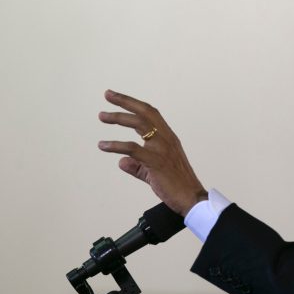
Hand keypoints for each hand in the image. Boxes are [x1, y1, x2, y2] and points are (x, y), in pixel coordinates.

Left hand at [98, 90, 206, 215]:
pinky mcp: (155, 162)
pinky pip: (132, 149)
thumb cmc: (176, 186)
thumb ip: (137, 166)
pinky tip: (103, 145)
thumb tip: (121, 161)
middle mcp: (167, 139)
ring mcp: (162, 149)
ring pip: (139, 124)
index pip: (151, 114)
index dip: (134, 104)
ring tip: (102, 116)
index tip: (117, 97)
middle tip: (108, 95)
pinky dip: (115, 145)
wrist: (191, 199)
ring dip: (119, 118)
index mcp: (169, 138)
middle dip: (126, 102)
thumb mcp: (154, 173)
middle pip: (145, 112)